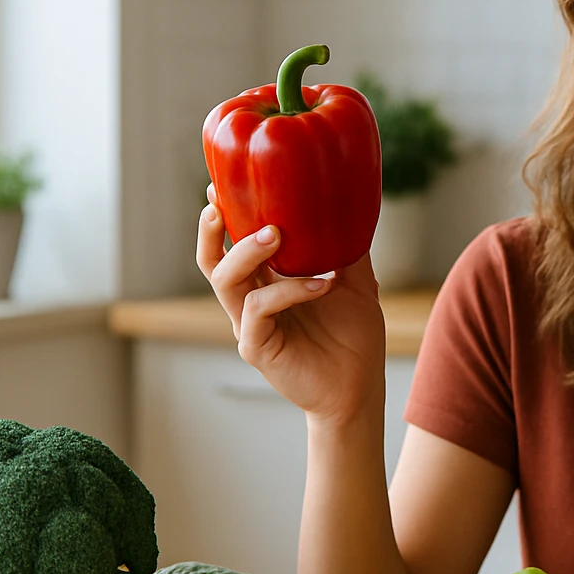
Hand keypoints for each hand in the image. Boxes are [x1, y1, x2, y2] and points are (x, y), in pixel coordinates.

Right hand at [196, 184, 387, 425]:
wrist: (360, 388)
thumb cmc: (354, 337)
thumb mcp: (356, 282)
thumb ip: (347, 248)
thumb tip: (351, 206)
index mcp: (267, 284)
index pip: (232, 246)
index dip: (222, 218)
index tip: (220, 185)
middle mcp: (250, 302)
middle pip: (212, 261)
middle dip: (214, 229)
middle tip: (225, 203)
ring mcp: (249, 325)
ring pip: (226, 281)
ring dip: (247, 253)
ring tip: (276, 233)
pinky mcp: (256, 347)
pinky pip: (259, 309)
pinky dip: (289, 290)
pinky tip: (323, 284)